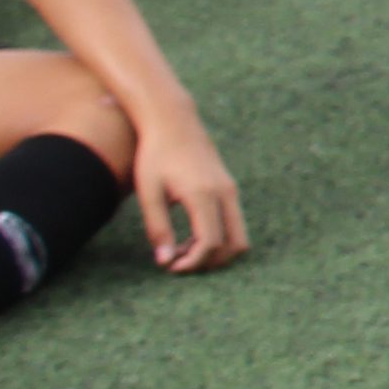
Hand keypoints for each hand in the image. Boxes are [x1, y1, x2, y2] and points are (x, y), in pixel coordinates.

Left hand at [131, 110, 246, 272]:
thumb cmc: (155, 155)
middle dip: (209, 262)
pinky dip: (218, 237)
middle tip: (179, 262)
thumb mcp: (149, 193)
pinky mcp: (229, 188)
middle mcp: (224, 193)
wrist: (173, 121)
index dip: (193, 262)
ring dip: (215, 250)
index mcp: (203, 194)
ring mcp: (230, 190)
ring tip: (183, 249)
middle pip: (234, 244)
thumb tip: (165, 261)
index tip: (171, 267)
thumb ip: (158, 229)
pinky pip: (234, 222)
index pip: (209, 242)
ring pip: (239, 236)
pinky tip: (190, 234)